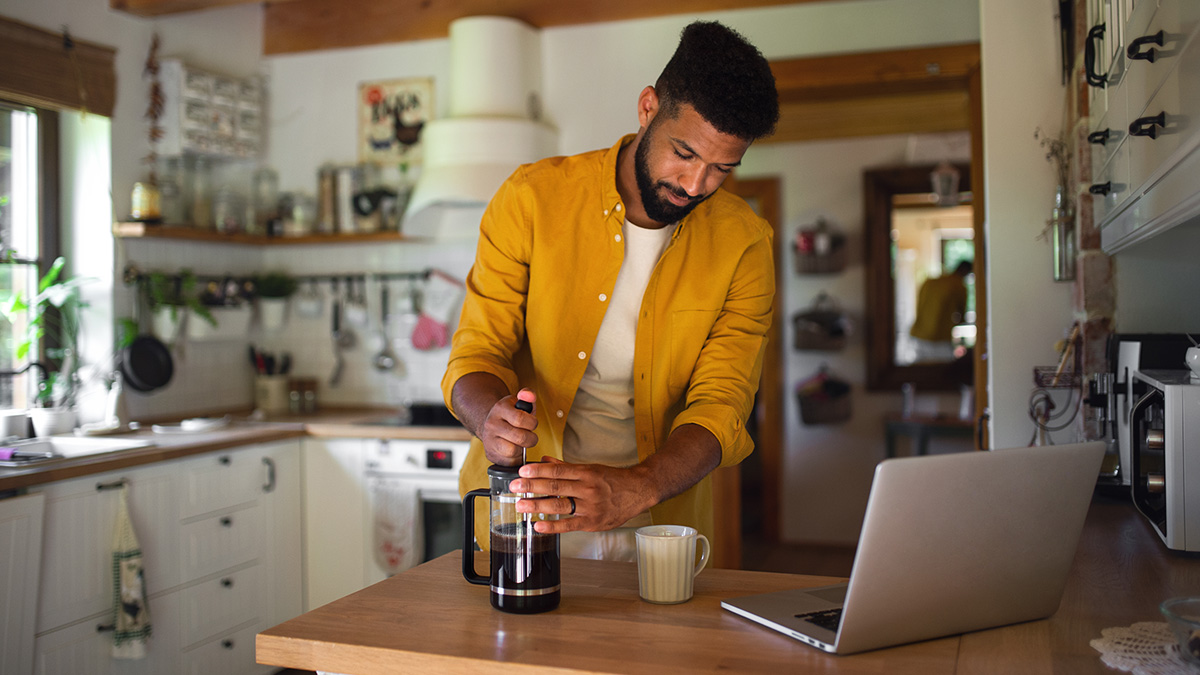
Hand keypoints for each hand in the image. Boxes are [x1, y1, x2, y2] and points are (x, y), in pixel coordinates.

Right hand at [478, 389, 537, 465]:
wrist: (491, 424)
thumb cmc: (512, 414)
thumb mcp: (520, 402)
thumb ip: (528, 395)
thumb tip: (528, 395)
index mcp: (500, 408)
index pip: (521, 418)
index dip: (532, 423)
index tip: (532, 423)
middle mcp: (491, 424)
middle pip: (519, 437)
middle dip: (531, 438)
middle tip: (530, 436)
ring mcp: (489, 440)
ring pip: (513, 451)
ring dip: (523, 449)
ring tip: (522, 443)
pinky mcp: (490, 454)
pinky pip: (509, 462)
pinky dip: (517, 458)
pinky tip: (515, 450)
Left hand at [511, 457, 654, 532]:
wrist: (639, 491)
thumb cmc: (613, 479)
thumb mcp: (590, 468)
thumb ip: (565, 467)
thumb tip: (544, 461)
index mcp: (586, 472)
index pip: (558, 471)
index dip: (538, 471)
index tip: (522, 471)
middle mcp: (588, 489)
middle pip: (556, 487)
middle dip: (532, 487)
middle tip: (514, 487)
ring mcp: (591, 506)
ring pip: (560, 506)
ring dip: (537, 506)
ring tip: (521, 505)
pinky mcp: (593, 522)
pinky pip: (570, 525)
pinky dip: (553, 526)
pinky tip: (538, 524)